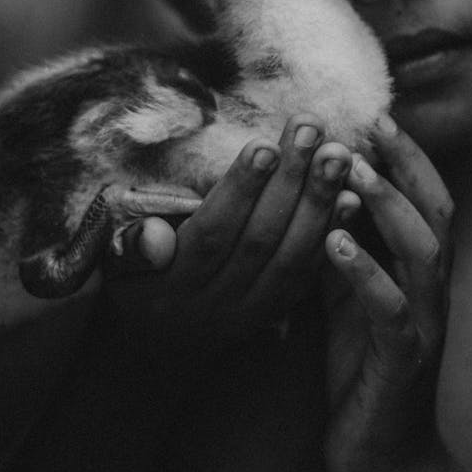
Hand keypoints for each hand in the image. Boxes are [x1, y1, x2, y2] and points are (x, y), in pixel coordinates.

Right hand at [102, 113, 352, 361]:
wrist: (159, 342)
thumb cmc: (136, 277)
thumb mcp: (118, 263)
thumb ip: (131, 246)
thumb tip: (152, 234)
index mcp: (173, 284)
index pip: (212, 234)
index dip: (240, 191)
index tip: (265, 145)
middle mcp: (216, 303)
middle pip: (261, 240)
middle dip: (290, 180)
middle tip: (312, 129)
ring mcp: (251, 311)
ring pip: (292, 257)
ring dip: (319, 201)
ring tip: (338, 152)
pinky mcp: (278, 311)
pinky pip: (310, 273)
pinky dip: (334, 233)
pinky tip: (353, 196)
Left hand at [323, 117, 453, 471]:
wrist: (384, 457)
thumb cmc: (364, 368)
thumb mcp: (347, 297)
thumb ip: (343, 248)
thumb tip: (319, 195)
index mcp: (420, 271)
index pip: (428, 198)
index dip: (407, 156)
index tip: (376, 114)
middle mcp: (433, 289)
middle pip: (438, 210)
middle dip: (407, 164)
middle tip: (371, 125)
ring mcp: (424, 324)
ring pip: (424, 251)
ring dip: (390, 205)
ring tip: (352, 171)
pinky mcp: (405, 361)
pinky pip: (392, 310)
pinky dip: (366, 271)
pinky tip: (336, 243)